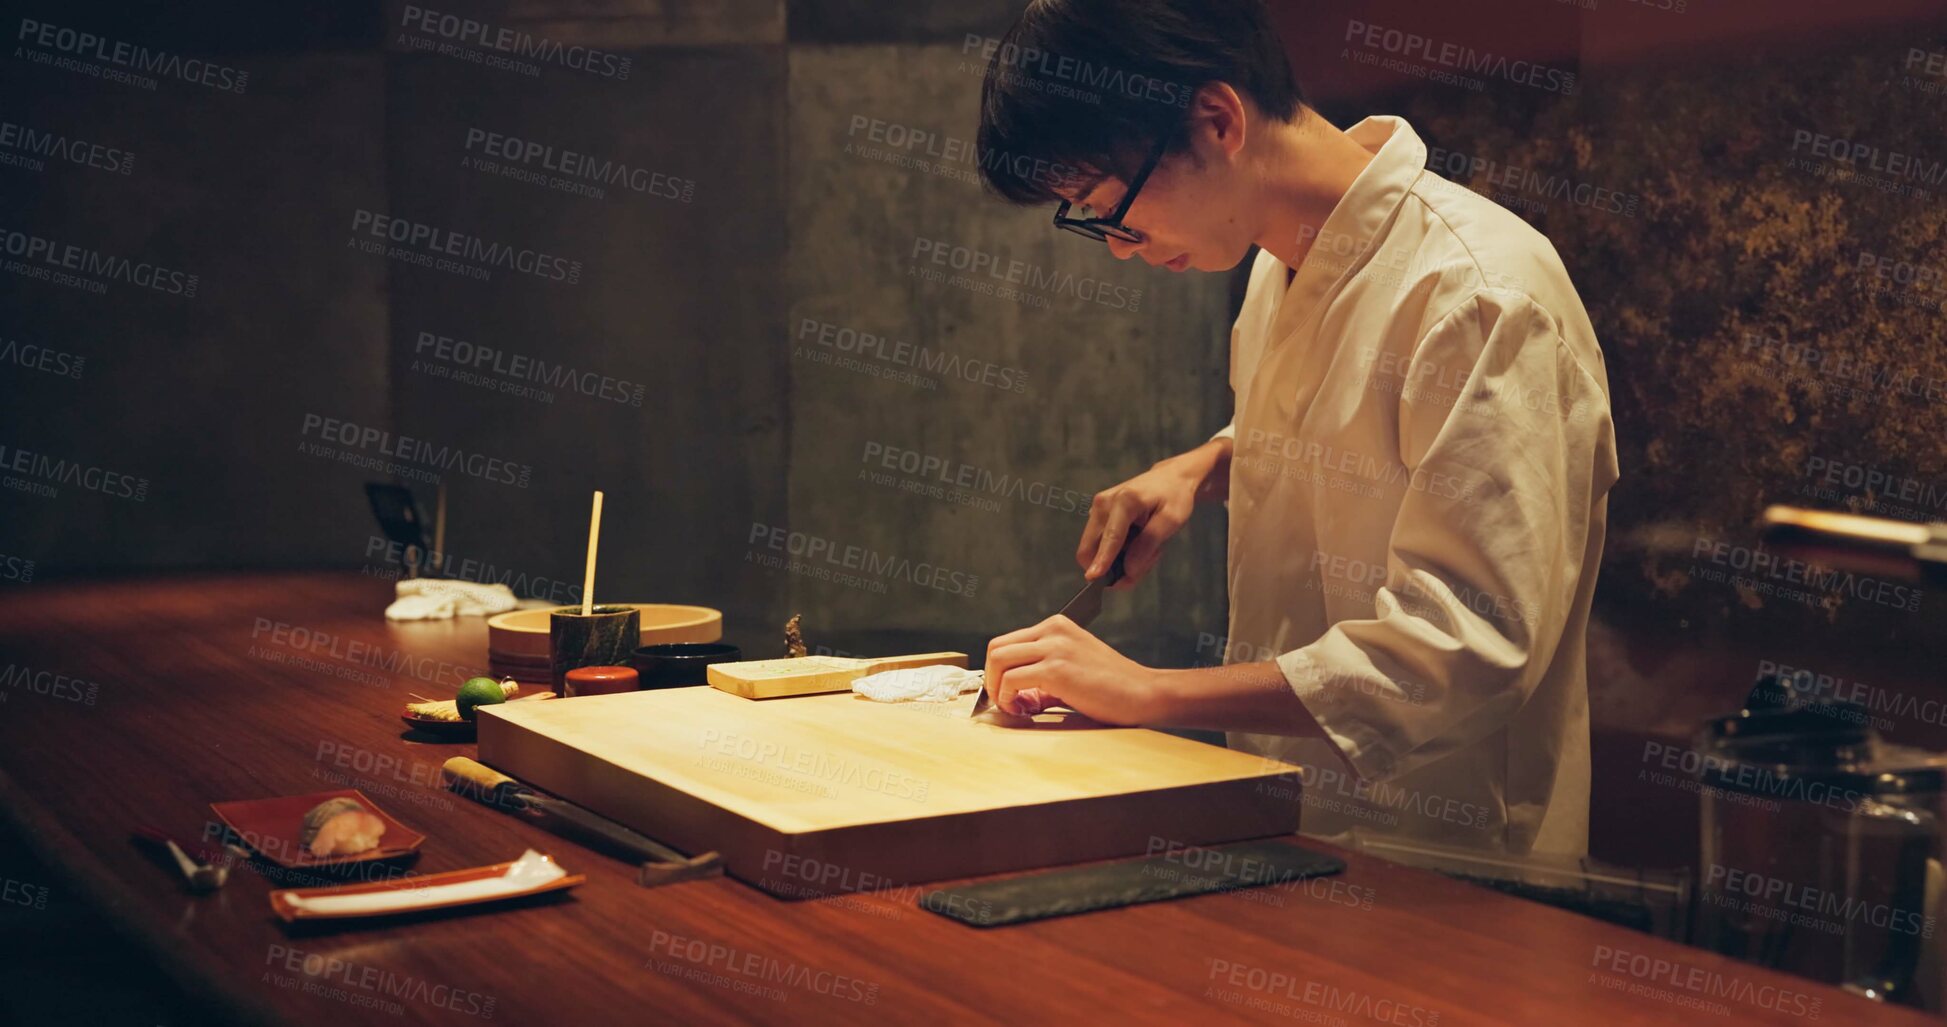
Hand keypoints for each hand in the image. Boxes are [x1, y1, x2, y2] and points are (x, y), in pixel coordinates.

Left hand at [984, 614, 1161, 723]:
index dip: (998, 669)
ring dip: (996, 688)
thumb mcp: (1073, 667)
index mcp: (1057, 626)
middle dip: (991, 678)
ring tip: (1011, 706)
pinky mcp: (1056, 669)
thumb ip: (1042, 674)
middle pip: (996, 648)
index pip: (1008, 641)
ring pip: (999, 660)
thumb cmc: (1112, 686)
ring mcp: (1054, 647)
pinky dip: (1008, 698)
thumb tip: (1013, 693)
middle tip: (1003, 700)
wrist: (1143, 693)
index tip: (1006, 691)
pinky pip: (1012, 680)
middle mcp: (1053, 630)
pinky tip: (1022, 710)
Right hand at [1079, 441, 1226, 589]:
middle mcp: (1103, 503)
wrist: (1169, 479)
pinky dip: (1117, 552)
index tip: (1092, 579)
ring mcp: (1097, 508)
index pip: (1109, 538)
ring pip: (1095, 550)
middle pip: (1090, 548)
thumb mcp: (1172, 520)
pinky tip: (1138, 542)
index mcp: (1124, 501)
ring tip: (1147, 548)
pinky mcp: (1097, 514)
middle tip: (1144, 563)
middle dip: (1112, 567)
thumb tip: (1128, 569)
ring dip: (1119, 560)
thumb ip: (1148, 544)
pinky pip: (1100, 545)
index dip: (1101, 561)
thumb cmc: (1174, 497)